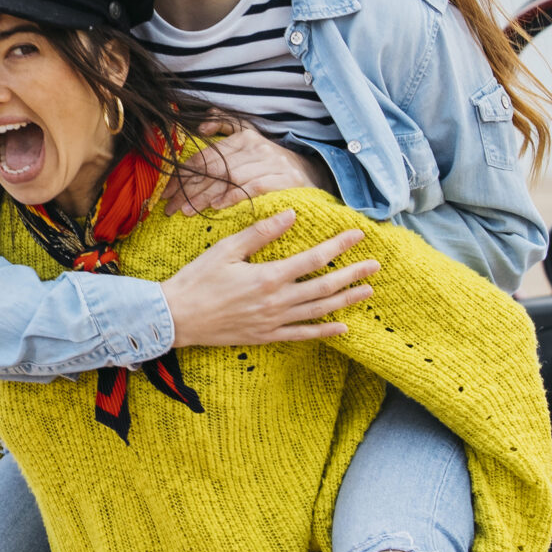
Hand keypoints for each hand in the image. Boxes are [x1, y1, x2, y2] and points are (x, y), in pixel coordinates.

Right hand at [161, 209, 378, 348]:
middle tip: (374, 265)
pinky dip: (324, 332)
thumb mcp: (226, 249)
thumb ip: (261, 233)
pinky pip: (302, 335)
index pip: (313, 258)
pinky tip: (342, 328)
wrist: (177, 318)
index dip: (338, 246)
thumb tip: (291, 214)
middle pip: (324, 286)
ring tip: (367, 291)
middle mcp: (277, 301)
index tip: (358, 235)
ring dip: (345, 300)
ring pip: (319, 311)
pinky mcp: (266, 336)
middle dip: (352, 274)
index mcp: (268, 276)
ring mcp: (273, 321)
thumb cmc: (197, 279)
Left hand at [164, 126, 334, 215]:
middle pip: (214, 168)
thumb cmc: (274, 164)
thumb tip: (201, 126)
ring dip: (204, 196)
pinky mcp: (284, 179)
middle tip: (170, 207)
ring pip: (229, 178)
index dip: (183, 174)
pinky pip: (253, 187)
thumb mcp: (252, 140)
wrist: (315, 174)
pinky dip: (233, 196)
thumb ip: (226, 127)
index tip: (166, 192)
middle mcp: (256, 147)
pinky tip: (217, 207)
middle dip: (188, 189)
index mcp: (244, 137)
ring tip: (186, 211)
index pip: (206, 156)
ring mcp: (271, 162)